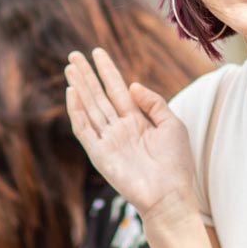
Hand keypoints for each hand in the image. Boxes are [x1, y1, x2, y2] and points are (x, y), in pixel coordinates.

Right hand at [64, 48, 197, 222]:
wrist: (170, 194)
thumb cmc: (176, 163)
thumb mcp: (172, 124)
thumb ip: (154, 103)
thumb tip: (132, 85)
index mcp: (136, 121)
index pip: (117, 90)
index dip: (107, 71)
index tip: (97, 52)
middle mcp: (119, 129)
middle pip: (99, 96)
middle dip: (87, 76)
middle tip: (74, 55)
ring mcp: (108, 141)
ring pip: (89, 108)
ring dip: (79, 88)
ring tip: (70, 67)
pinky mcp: (99, 154)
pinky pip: (84, 129)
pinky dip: (76, 111)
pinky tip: (72, 93)